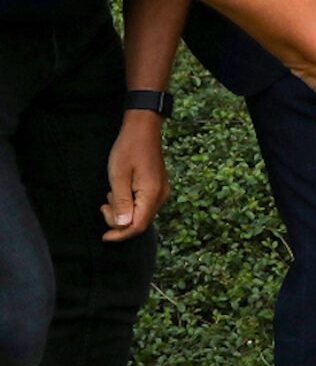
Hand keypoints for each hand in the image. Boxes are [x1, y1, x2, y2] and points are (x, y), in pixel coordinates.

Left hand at [101, 112, 169, 241]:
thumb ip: (121, 202)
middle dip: (119, 221)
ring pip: (142, 213)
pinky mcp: (158, 186)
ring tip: (110, 195)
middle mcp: (161, 195)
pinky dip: (130, 204)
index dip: (120, 235)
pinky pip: (144, 204)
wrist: (143, 128)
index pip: (138, 225)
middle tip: (103, 207)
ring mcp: (161, 190)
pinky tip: (120, 191)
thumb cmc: (128, 149)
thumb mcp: (118, 176)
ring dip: (124, 212)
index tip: (103, 236)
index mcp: (152, 193)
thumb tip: (123, 226)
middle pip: (140, 221)